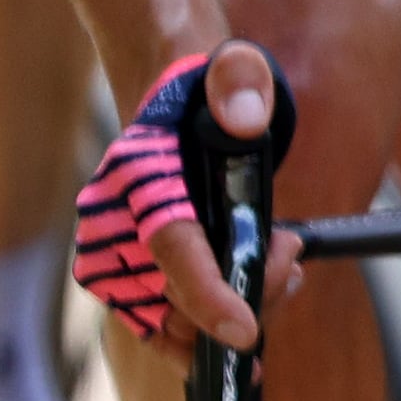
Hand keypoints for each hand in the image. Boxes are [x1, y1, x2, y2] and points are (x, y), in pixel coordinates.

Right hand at [75, 44, 303, 351]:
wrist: (174, 100)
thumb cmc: (210, 89)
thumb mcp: (236, 68)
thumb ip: (241, 81)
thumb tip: (247, 119)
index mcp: (135, 177)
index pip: (169, 248)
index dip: (207, 295)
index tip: (247, 333)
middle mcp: (108, 226)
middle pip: (175, 300)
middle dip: (248, 295)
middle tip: (291, 258)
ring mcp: (109, 258)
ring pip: (171, 325)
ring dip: (236, 311)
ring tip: (282, 268)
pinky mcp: (121, 279)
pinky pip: (164, 325)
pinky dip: (211, 323)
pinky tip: (256, 293)